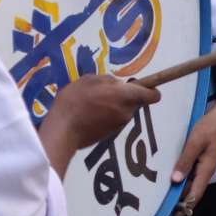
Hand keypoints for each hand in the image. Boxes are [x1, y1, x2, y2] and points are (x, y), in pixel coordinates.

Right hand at [39, 75, 159, 179]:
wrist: (63, 130)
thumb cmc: (75, 100)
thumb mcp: (89, 80)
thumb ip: (108, 81)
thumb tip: (118, 85)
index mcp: (125, 97)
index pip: (151, 95)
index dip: (152, 90)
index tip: (145, 87)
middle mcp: (126, 113)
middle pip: (131, 102)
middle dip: (120, 97)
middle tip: (99, 93)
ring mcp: (118, 126)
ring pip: (120, 111)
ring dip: (110, 106)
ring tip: (89, 104)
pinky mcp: (109, 135)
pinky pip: (111, 120)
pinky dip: (103, 117)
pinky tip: (87, 114)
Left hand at [171, 67, 215, 215]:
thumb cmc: (210, 127)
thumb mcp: (195, 142)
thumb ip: (185, 160)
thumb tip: (175, 180)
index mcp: (206, 169)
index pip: (196, 193)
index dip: (186, 205)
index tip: (175, 215)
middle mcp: (205, 171)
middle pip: (193, 191)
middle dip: (181, 201)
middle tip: (164, 209)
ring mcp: (204, 166)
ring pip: (191, 183)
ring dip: (181, 191)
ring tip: (165, 197)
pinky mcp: (201, 160)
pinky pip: (191, 174)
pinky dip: (182, 179)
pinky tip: (171, 179)